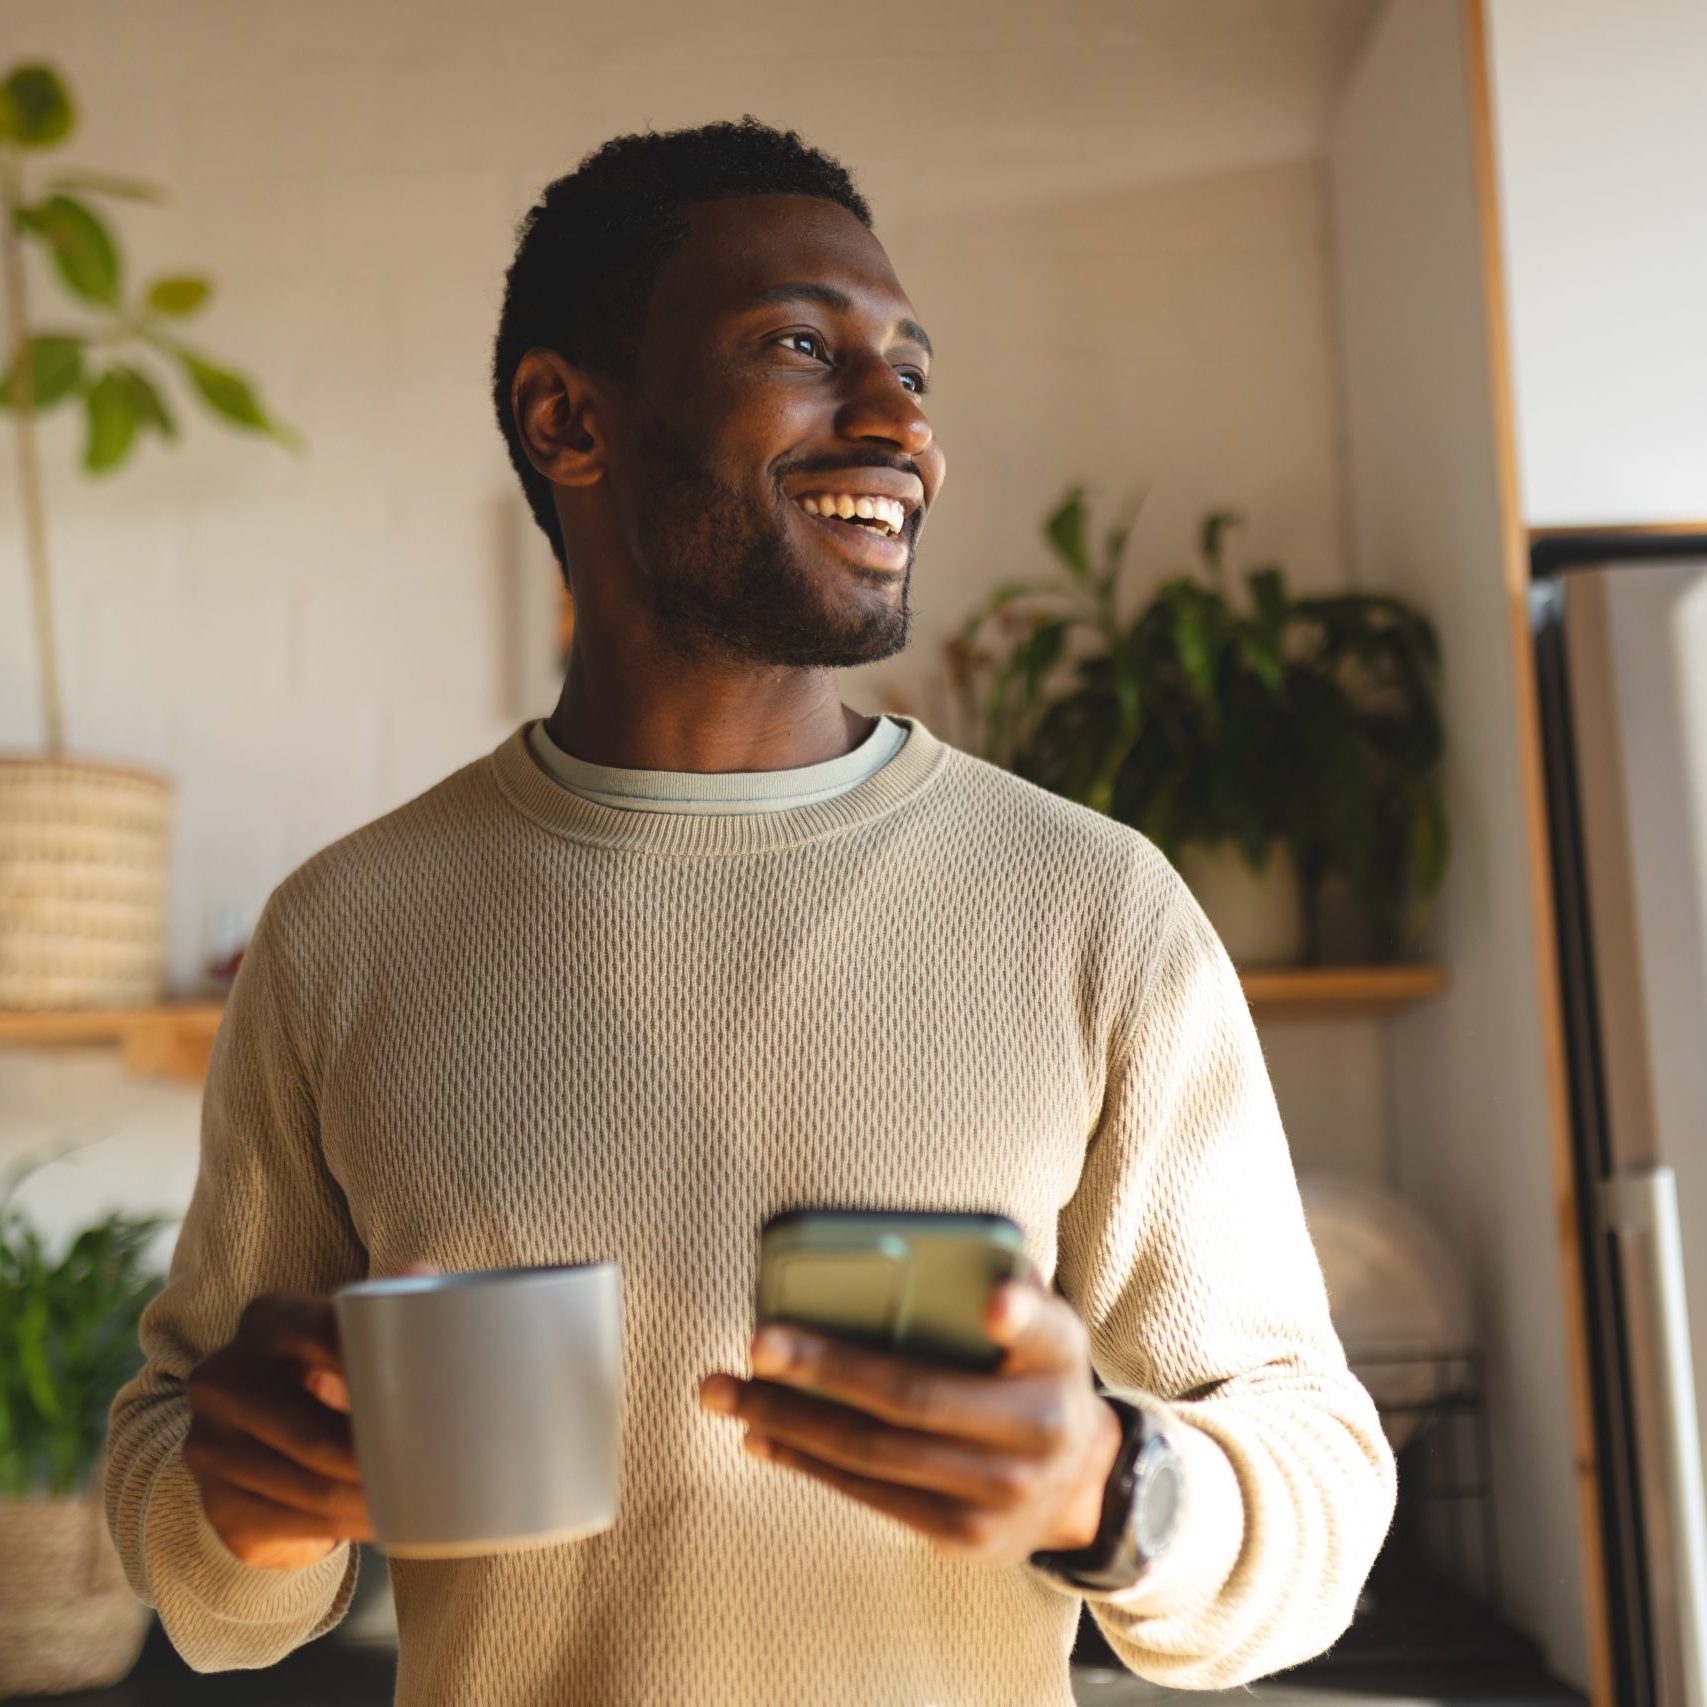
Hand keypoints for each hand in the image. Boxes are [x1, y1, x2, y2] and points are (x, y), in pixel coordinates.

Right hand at [183, 1262, 435, 1569]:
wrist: (265, 1431)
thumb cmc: (335, 1368)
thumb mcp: (356, 1330)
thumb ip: (393, 1299)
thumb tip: (422, 1272)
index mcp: (267, 1319)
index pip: (329, 1338)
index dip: (381, 1371)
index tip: (430, 1400)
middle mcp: (223, 1377)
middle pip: (315, 1434)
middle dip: (380, 1463)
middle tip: (437, 1475)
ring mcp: (207, 1444)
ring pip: (306, 1487)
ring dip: (367, 1505)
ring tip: (418, 1504)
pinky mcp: (213, 1504)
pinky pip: (286, 1527)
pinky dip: (339, 1531)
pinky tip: (376, 1524)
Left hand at [697, 1271, 1122, 1566]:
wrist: (1080, 1482)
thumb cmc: (1038, 1375)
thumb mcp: (1046, 1327)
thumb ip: (1012, 1294)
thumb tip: (955, 1260)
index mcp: (1058, 1359)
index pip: (1041, 1330)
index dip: (1018, 1316)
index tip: (993, 1305)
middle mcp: (1037, 1432)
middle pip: (913, 1398)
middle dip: (825, 1370)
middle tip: (758, 1343)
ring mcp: (998, 1495)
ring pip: (874, 1455)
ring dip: (788, 1421)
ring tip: (725, 1391)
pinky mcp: (962, 1537)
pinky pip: (869, 1495)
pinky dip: (808, 1462)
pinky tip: (761, 1433)